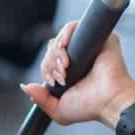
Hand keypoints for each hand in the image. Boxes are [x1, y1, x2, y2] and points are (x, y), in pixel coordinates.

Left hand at [20, 24, 134, 127]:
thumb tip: (26, 87)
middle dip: (51, 62)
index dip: (46, 68)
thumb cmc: (89, 107)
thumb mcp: (58, 109)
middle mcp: (79, 57)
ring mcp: (89, 46)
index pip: (49, 60)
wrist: (108, 101)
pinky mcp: (100, 36)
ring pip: (62, 37)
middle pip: (53, 47)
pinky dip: (67, 32)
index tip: (54, 82)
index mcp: (70, 71)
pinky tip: (65, 45)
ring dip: (57, 50)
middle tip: (61, 76)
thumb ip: (40, 99)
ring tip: (65, 66)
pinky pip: (77, 25)